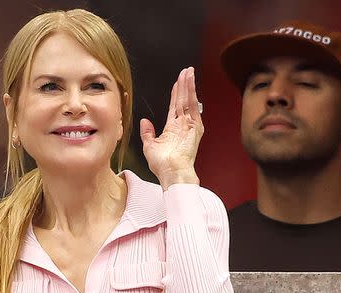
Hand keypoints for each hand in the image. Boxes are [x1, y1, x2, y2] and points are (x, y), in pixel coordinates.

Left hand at [139, 67, 203, 188]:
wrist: (171, 172)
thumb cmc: (162, 165)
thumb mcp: (149, 146)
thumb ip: (147, 132)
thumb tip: (144, 121)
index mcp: (173, 129)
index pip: (174, 108)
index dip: (175, 94)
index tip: (176, 84)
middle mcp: (182, 126)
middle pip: (183, 101)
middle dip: (184, 85)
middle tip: (186, 71)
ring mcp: (190, 125)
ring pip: (188, 100)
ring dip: (188, 85)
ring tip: (188, 72)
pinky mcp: (195, 126)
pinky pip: (193, 105)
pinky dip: (191, 92)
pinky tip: (190, 81)